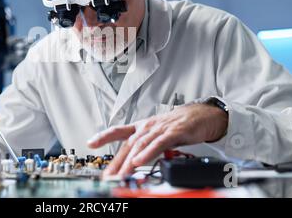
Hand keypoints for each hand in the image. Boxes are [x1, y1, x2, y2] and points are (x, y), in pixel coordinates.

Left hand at [87, 103, 227, 176]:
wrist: (200, 115)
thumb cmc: (178, 125)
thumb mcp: (157, 134)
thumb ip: (145, 146)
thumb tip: (133, 162)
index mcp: (142, 127)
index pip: (119, 130)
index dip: (104, 136)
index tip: (90, 143)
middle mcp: (147, 127)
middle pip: (128, 145)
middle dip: (116, 162)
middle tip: (108, 176)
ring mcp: (159, 129)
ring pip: (141, 146)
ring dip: (129, 162)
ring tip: (121, 174)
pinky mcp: (173, 133)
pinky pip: (158, 144)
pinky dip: (148, 153)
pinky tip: (140, 161)